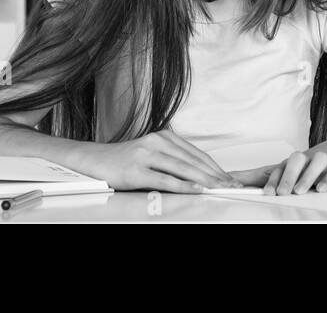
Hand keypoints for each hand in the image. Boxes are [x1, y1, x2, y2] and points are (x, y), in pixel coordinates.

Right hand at [89, 129, 242, 192]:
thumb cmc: (126, 161)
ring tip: (219, 188)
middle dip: (215, 175)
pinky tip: (194, 190)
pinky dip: (182, 185)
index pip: (197, 154)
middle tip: (231, 186)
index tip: (230, 178)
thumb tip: (202, 176)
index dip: (216, 167)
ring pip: (182, 168)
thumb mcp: (153, 156)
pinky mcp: (135, 170)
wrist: (95, 161)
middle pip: (193, 160)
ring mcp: (146, 154)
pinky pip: (163, 178)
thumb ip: (174, 161)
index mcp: (165, 137)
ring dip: (204, 180)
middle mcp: (157, 141)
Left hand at [249, 149, 326, 194]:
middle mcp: (307, 158)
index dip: (273, 180)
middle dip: (289, 176)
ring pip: (318, 160)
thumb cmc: (307, 168)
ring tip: (301, 191)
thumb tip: (231, 179)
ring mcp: (325, 160)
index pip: (280, 167)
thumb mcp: (285, 173)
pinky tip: (321, 189)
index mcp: (292, 161)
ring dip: (308, 175)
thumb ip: (259, 177)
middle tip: (283, 193)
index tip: (269, 194)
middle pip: (296, 159)